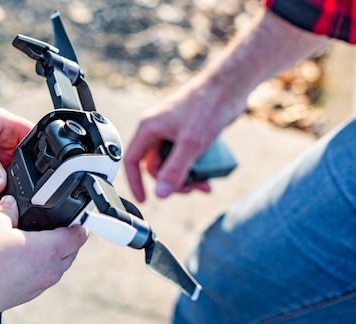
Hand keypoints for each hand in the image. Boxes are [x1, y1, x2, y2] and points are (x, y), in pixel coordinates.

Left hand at [0, 94, 33, 193]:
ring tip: (4, 189)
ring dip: (6, 181)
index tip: (42, 171)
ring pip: (7, 172)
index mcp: (4, 124)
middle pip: (23, 159)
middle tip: (21, 186)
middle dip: (23, 172)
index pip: (33, 137)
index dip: (40, 152)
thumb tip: (2, 186)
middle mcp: (0, 138)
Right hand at [0, 195, 87, 318]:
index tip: (78, 219)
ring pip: (56, 269)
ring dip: (54, 256)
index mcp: (48, 250)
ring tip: (40, 243)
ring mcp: (38, 286)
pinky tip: (22, 261)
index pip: (78, 237)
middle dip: (69, 240)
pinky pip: (41, 280)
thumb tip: (10, 204)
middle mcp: (48, 271)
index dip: (80, 225)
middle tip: (60, 228)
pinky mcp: (26, 296)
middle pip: (71, 254)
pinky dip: (39, 269)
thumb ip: (8, 210)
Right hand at [124, 9, 327, 201]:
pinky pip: (185, 155)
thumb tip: (161, 193)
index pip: (132, 161)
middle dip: (171, 181)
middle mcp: (158, 129)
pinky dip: (195, 166)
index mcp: (149, 128)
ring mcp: (173, 130)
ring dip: (186, 176)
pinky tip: (209, 172)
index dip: (135, 182)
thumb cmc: (209, 105)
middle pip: (156, 165)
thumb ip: (174, 170)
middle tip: (189, 189)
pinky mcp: (188, 131)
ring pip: (172, 161)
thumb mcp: (191, 143)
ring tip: (203, 183)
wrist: (232, 84)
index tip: (145, 199)